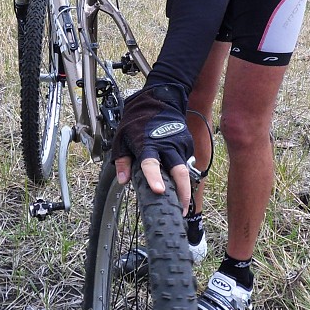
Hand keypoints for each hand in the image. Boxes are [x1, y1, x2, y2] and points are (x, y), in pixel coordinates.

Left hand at [111, 84, 192, 211]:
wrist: (159, 100)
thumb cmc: (138, 120)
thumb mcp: (123, 138)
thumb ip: (123, 160)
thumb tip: (123, 180)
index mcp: (148, 144)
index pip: (151, 164)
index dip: (154, 178)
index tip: (159, 191)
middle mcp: (167, 145)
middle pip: (180, 173)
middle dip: (183, 192)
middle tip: (182, 209)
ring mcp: (180, 145)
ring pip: (185, 171)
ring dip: (184, 187)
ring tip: (180, 203)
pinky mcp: (186, 144)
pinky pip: (184, 163)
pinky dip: (181, 174)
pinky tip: (176, 182)